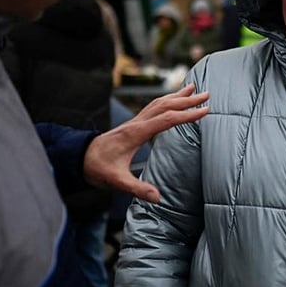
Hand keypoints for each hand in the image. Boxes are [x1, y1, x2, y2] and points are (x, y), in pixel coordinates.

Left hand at [83, 84, 208, 202]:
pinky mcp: (133, 125)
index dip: (187, 115)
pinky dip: (166, 100)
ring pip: (158, 103)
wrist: (79, 159)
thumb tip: (158, 197)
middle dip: (187, 100)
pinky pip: (153, 107)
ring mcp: (134, 122)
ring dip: (177, 96)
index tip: (205, 111)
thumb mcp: (117, 181)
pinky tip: (171, 101)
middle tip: (207, 94)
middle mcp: (136, 123)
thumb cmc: (97, 168)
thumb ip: (137, 188)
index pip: (167, 119)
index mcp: (135, 133)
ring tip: (192, 89)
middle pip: (165, 105)